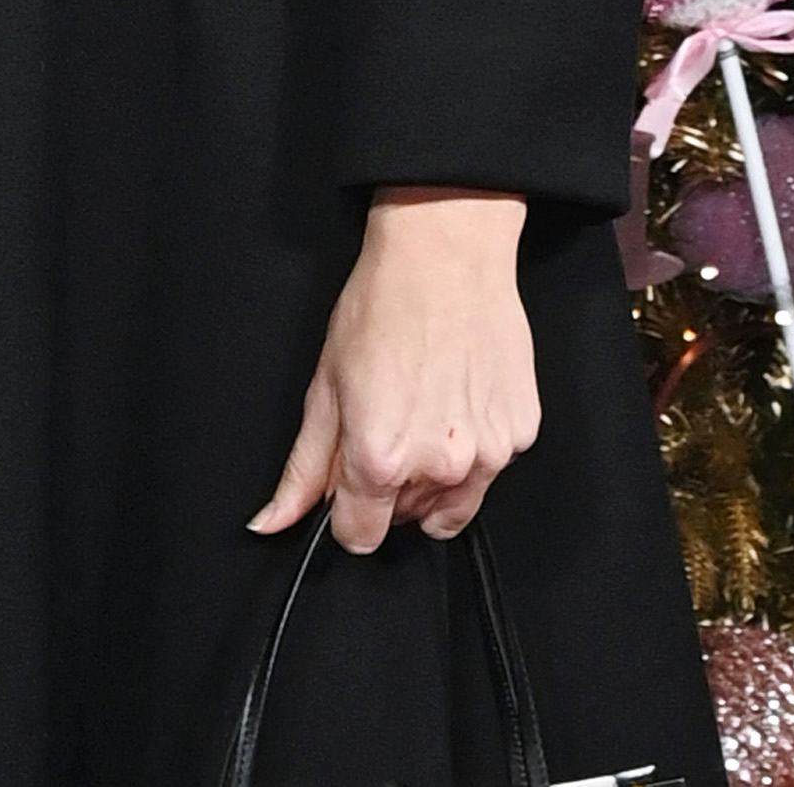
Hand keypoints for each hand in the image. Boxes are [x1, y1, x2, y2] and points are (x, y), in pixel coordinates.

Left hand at [251, 189, 535, 551]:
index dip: (347, 514)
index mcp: (380, 460)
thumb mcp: (324, 388)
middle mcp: (440, 467)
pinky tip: (458, 397)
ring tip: (424, 411)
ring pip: (454, 500)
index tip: (348, 486)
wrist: (446, 257)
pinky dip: (474, 445)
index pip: (360, 536)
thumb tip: (269, 523)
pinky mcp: (523, 433)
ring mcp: (491, 454)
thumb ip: (302, 469)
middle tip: (386, 425)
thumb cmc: (380, 311)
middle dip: (390, 488)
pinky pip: (491, 465)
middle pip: (407, 518)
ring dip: (435, 475)